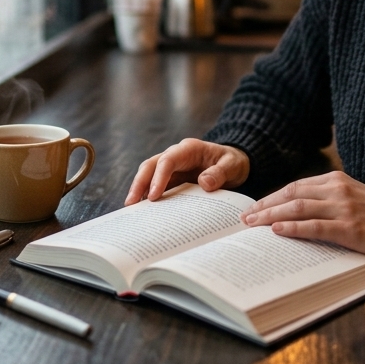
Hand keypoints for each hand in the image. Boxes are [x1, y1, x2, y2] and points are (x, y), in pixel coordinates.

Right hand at [125, 139, 249, 204]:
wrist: (233, 163)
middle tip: (131, 204)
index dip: (159, 177)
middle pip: (151, 166)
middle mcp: (176, 156)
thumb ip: (220, 172)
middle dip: (139, 184)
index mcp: (189, 149)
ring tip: (132, 212)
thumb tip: (204, 183)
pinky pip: (157, 187)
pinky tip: (144, 214)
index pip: (168, 160)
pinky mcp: (172, 179)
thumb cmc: (232, 162)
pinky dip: (149, 198)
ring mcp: (172, 168)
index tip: (154, 196)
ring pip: (149, 175)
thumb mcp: (232, 165)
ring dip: (139, 192)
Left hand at [241, 172, 364, 260]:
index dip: (271, 197)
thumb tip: (294, 211)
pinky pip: (314, 227)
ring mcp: (343, 207)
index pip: (295, 186)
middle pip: (291, 195)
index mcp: (336, 180)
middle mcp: (337, 189)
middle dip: (264, 206)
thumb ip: (327, 199)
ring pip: (297, 208)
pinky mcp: (349, 227)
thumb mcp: (352, 198)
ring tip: (253, 225)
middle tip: (244, 218)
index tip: (254, 207)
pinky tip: (277, 232)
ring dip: (271, 217)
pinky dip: (292, 228)